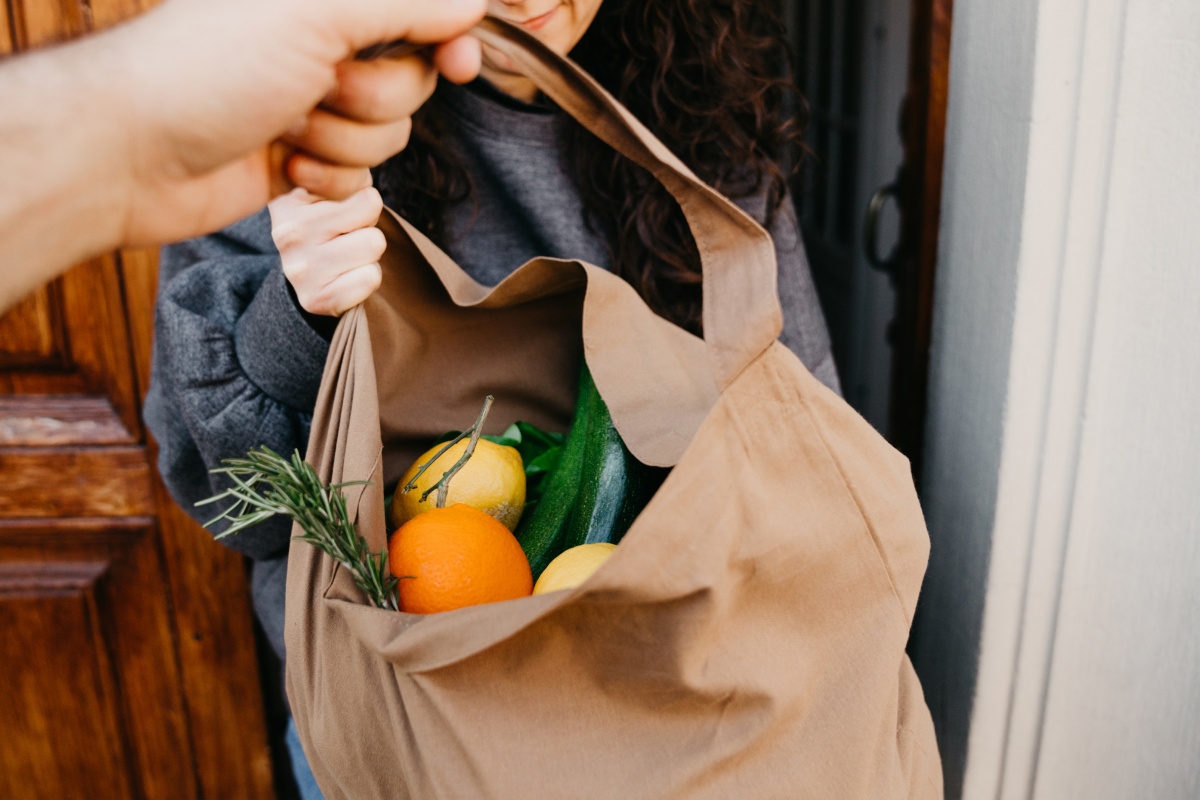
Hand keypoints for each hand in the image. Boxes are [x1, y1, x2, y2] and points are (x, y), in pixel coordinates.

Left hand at [0, 0, 484, 312]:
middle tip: (321, 88)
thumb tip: (471, 6)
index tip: (459, 63)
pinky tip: (284, 164)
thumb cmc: (206, 69)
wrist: (132, 155)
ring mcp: (312, 102)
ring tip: (287, 129)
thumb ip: (404, 2)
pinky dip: (328, 177)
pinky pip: (359, 175)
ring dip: (344, 140)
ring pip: (388, 133)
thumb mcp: (315, 12)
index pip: (421, 12)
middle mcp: (321, 43)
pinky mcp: (303, 158)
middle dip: (375, 96)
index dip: (449, 37)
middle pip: (412, 79)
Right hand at [270, 186, 386, 316]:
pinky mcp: (314, 299)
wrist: (313, 277)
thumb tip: (364, 196)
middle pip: (370, 210)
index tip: (343, 207)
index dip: (365, 198)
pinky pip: (370, 278)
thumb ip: (349, 176)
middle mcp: (286, 231)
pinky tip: (346, 276)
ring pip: (374, 244)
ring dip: (369, 251)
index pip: (356, 183)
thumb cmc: (333, 222)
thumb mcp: (336, 188)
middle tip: (346, 235)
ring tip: (346, 253)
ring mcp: (297, 268)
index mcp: (289, 196)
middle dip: (367, 224)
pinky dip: (368, 277)